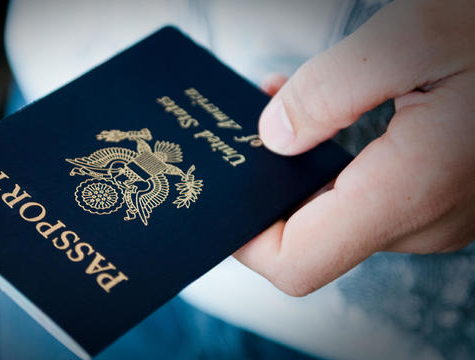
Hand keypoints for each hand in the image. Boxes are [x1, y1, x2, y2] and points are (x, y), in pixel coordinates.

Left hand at [234, 0, 474, 295]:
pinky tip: (327, 112)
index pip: (299, 262)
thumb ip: (331, 90)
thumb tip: (274, 136)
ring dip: (302, 165)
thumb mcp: (413, 39)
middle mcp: (423, 219)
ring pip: (339, 211)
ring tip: (285, 103)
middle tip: (249, 129)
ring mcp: (435, 213)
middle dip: (271, 185)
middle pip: (312, 236)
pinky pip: (370, 194)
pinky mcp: (440, 195)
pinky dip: (337, 160)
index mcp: (411, 189)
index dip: (249, 239)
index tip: (226, 196)